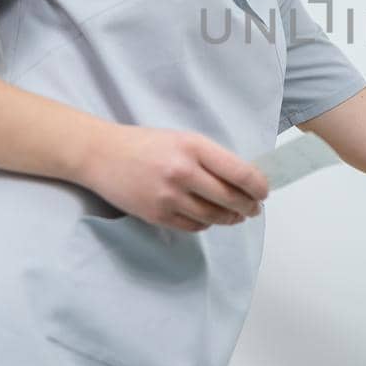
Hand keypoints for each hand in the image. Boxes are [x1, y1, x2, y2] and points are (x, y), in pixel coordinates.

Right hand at [75, 124, 269, 231]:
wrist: (101, 155)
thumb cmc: (146, 144)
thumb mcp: (183, 139)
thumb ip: (212, 158)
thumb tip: (246, 180)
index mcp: (193, 146)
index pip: (240, 173)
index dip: (259, 186)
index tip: (264, 191)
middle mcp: (182, 171)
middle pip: (231, 198)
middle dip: (249, 206)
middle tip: (254, 208)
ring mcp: (168, 196)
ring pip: (214, 216)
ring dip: (231, 218)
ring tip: (236, 215)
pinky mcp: (156, 215)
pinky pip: (193, 226)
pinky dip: (207, 223)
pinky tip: (209, 217)